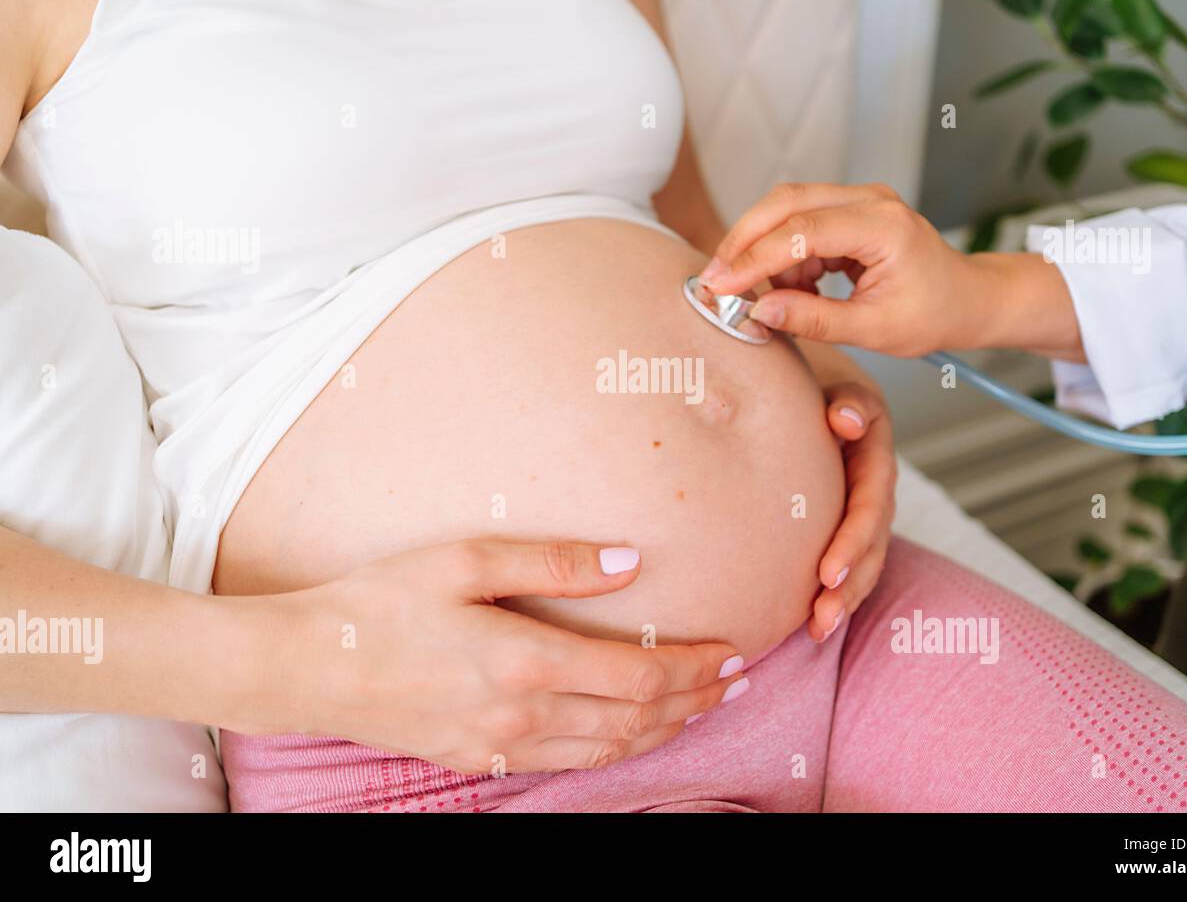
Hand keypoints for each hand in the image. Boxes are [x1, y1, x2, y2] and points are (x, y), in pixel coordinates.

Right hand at [255, 540, 746, 774]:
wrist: (310, 666)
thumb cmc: (382, 602)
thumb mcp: (465, 560)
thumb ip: (553, 562)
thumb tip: (631, 561)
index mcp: (525, 661)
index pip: (638, 675)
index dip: (694, 666)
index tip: (731, 649)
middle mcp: (523, 714)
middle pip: (636, 718)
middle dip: (696, 700)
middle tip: (738, 682)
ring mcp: (503, 745)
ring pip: (609, 750)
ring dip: (666, 730)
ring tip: (704, 708)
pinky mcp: (482, 760)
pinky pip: (569, 764)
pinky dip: (617, 751)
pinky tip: (633, 735)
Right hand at [700, 183, 1082, 360]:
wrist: (967, 299)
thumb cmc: (934, 314)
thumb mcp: (875, 330)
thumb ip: (816, 321)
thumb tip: (761, 312)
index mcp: (883, 226)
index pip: (802, 232)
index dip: (754, 258)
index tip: (720, 285)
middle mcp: (869, 200)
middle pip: (785, 203)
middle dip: (743, 241)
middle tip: (715, 281)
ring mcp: (859, 200)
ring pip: (787, 209)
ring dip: (764, 251)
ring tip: (770, 297)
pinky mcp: (849, 211)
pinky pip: (799, 222)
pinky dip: (782, 255)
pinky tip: (792, 288)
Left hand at [808, 380, 895, 642]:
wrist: (821, 392)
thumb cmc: (819, 387)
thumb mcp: (838, 385)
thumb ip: (847, 400)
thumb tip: (845, 419)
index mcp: (874, 456)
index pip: (868, 506)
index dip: (851, 541)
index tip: (824, 573)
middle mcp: (876, 490)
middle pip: (870, 546)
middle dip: (848, 585)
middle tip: (820, 616)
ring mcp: (866, 512)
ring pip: (865, 564)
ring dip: (844, 601)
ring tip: (816, 631)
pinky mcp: (850, 527)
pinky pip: (851, 567)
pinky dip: (837, 596)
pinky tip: (811, 626)